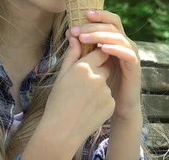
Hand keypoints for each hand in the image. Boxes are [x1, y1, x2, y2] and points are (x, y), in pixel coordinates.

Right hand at [39, 35, 114, 149]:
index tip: (92, 58)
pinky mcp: (111, 104)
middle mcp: (97, 76)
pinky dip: (101, 100)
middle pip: (106, 66)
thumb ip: (72, 55)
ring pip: (107, 83)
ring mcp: (106, 91)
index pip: (100, 52)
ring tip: (83, 99)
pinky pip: (108, 97)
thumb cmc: (57, 101)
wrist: (61, 130)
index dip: (97, 54)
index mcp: (83, 67)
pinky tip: (88, 109)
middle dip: (100, 69)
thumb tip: (75, 37)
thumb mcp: (61, 76)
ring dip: (99, 87)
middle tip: (85, 82)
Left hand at [69, 10, 141, 120]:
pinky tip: (102, 49)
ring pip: (118, 37)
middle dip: (93, 26)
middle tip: (77, 30)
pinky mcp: (135, 66)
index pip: (109, 21)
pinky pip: (127, 53)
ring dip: (100, 35)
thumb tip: (69, 33)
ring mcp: (131, 54)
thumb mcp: (88, 64)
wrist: (116, 106)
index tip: (82, 15)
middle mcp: (124, 43)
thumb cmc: (101, 84)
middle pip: (113, 26)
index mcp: (114, 40)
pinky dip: (115, 49)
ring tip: (84, 38)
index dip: (98, 15)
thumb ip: (80, 49)